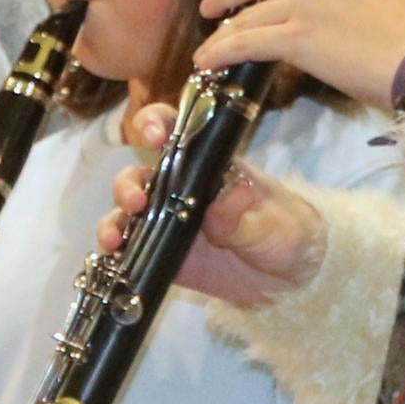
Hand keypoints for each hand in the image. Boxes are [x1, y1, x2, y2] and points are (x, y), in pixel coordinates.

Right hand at [98, 100, 326, 308]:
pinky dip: (115, 251)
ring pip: (126, 212)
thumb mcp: (271, 224)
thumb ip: (242, 216)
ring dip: (114, 218)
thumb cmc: (286, 234)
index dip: (156, 124)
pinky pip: (129, 249)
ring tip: (116, 236)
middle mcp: (180, 189)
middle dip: (128, 183)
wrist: (292, 279)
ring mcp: (167, 222)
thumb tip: (226, 199)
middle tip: (137, 200)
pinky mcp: (161, 255)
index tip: (154, 136)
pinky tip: (113, 256)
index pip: (176, 131)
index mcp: (208, 166)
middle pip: (139, 173)